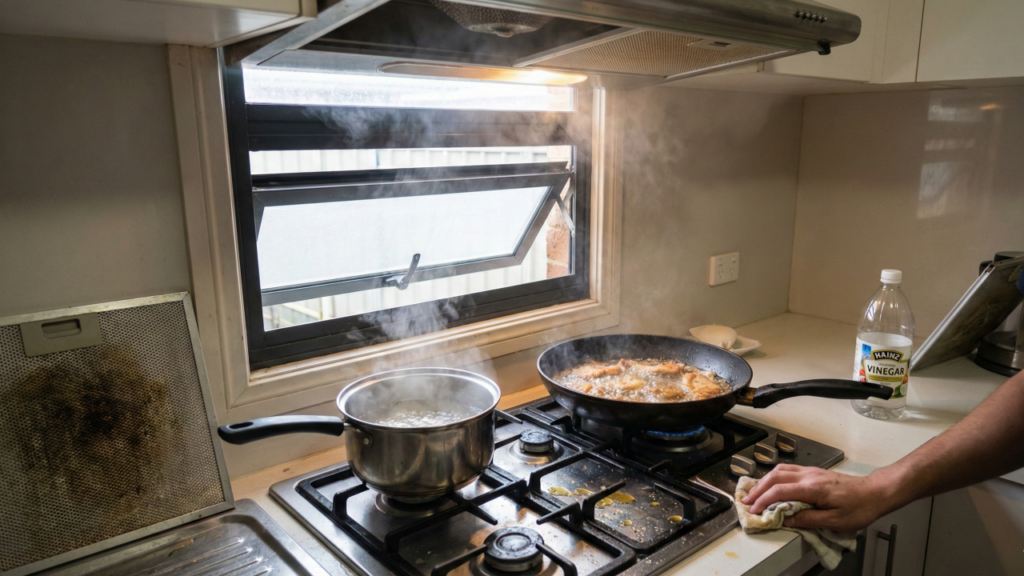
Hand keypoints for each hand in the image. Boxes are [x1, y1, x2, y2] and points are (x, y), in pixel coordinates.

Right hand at [741, 464, 892, 531]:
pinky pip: (788, 470)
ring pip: (780, 470)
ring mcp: (811, 472)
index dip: (763, 501)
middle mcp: (809, 476)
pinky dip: (774, 476)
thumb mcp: (835, 521)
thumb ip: (808, 519)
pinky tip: (771, 483)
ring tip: (754, 493)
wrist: (875, 492)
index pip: (780, 491)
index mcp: (813, 488)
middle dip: (758, 489)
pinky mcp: (814, 472)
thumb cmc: (859, 508)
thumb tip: (786, 519)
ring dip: (764, 481)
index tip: (754, 511)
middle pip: (775, 477)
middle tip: (746, 501)